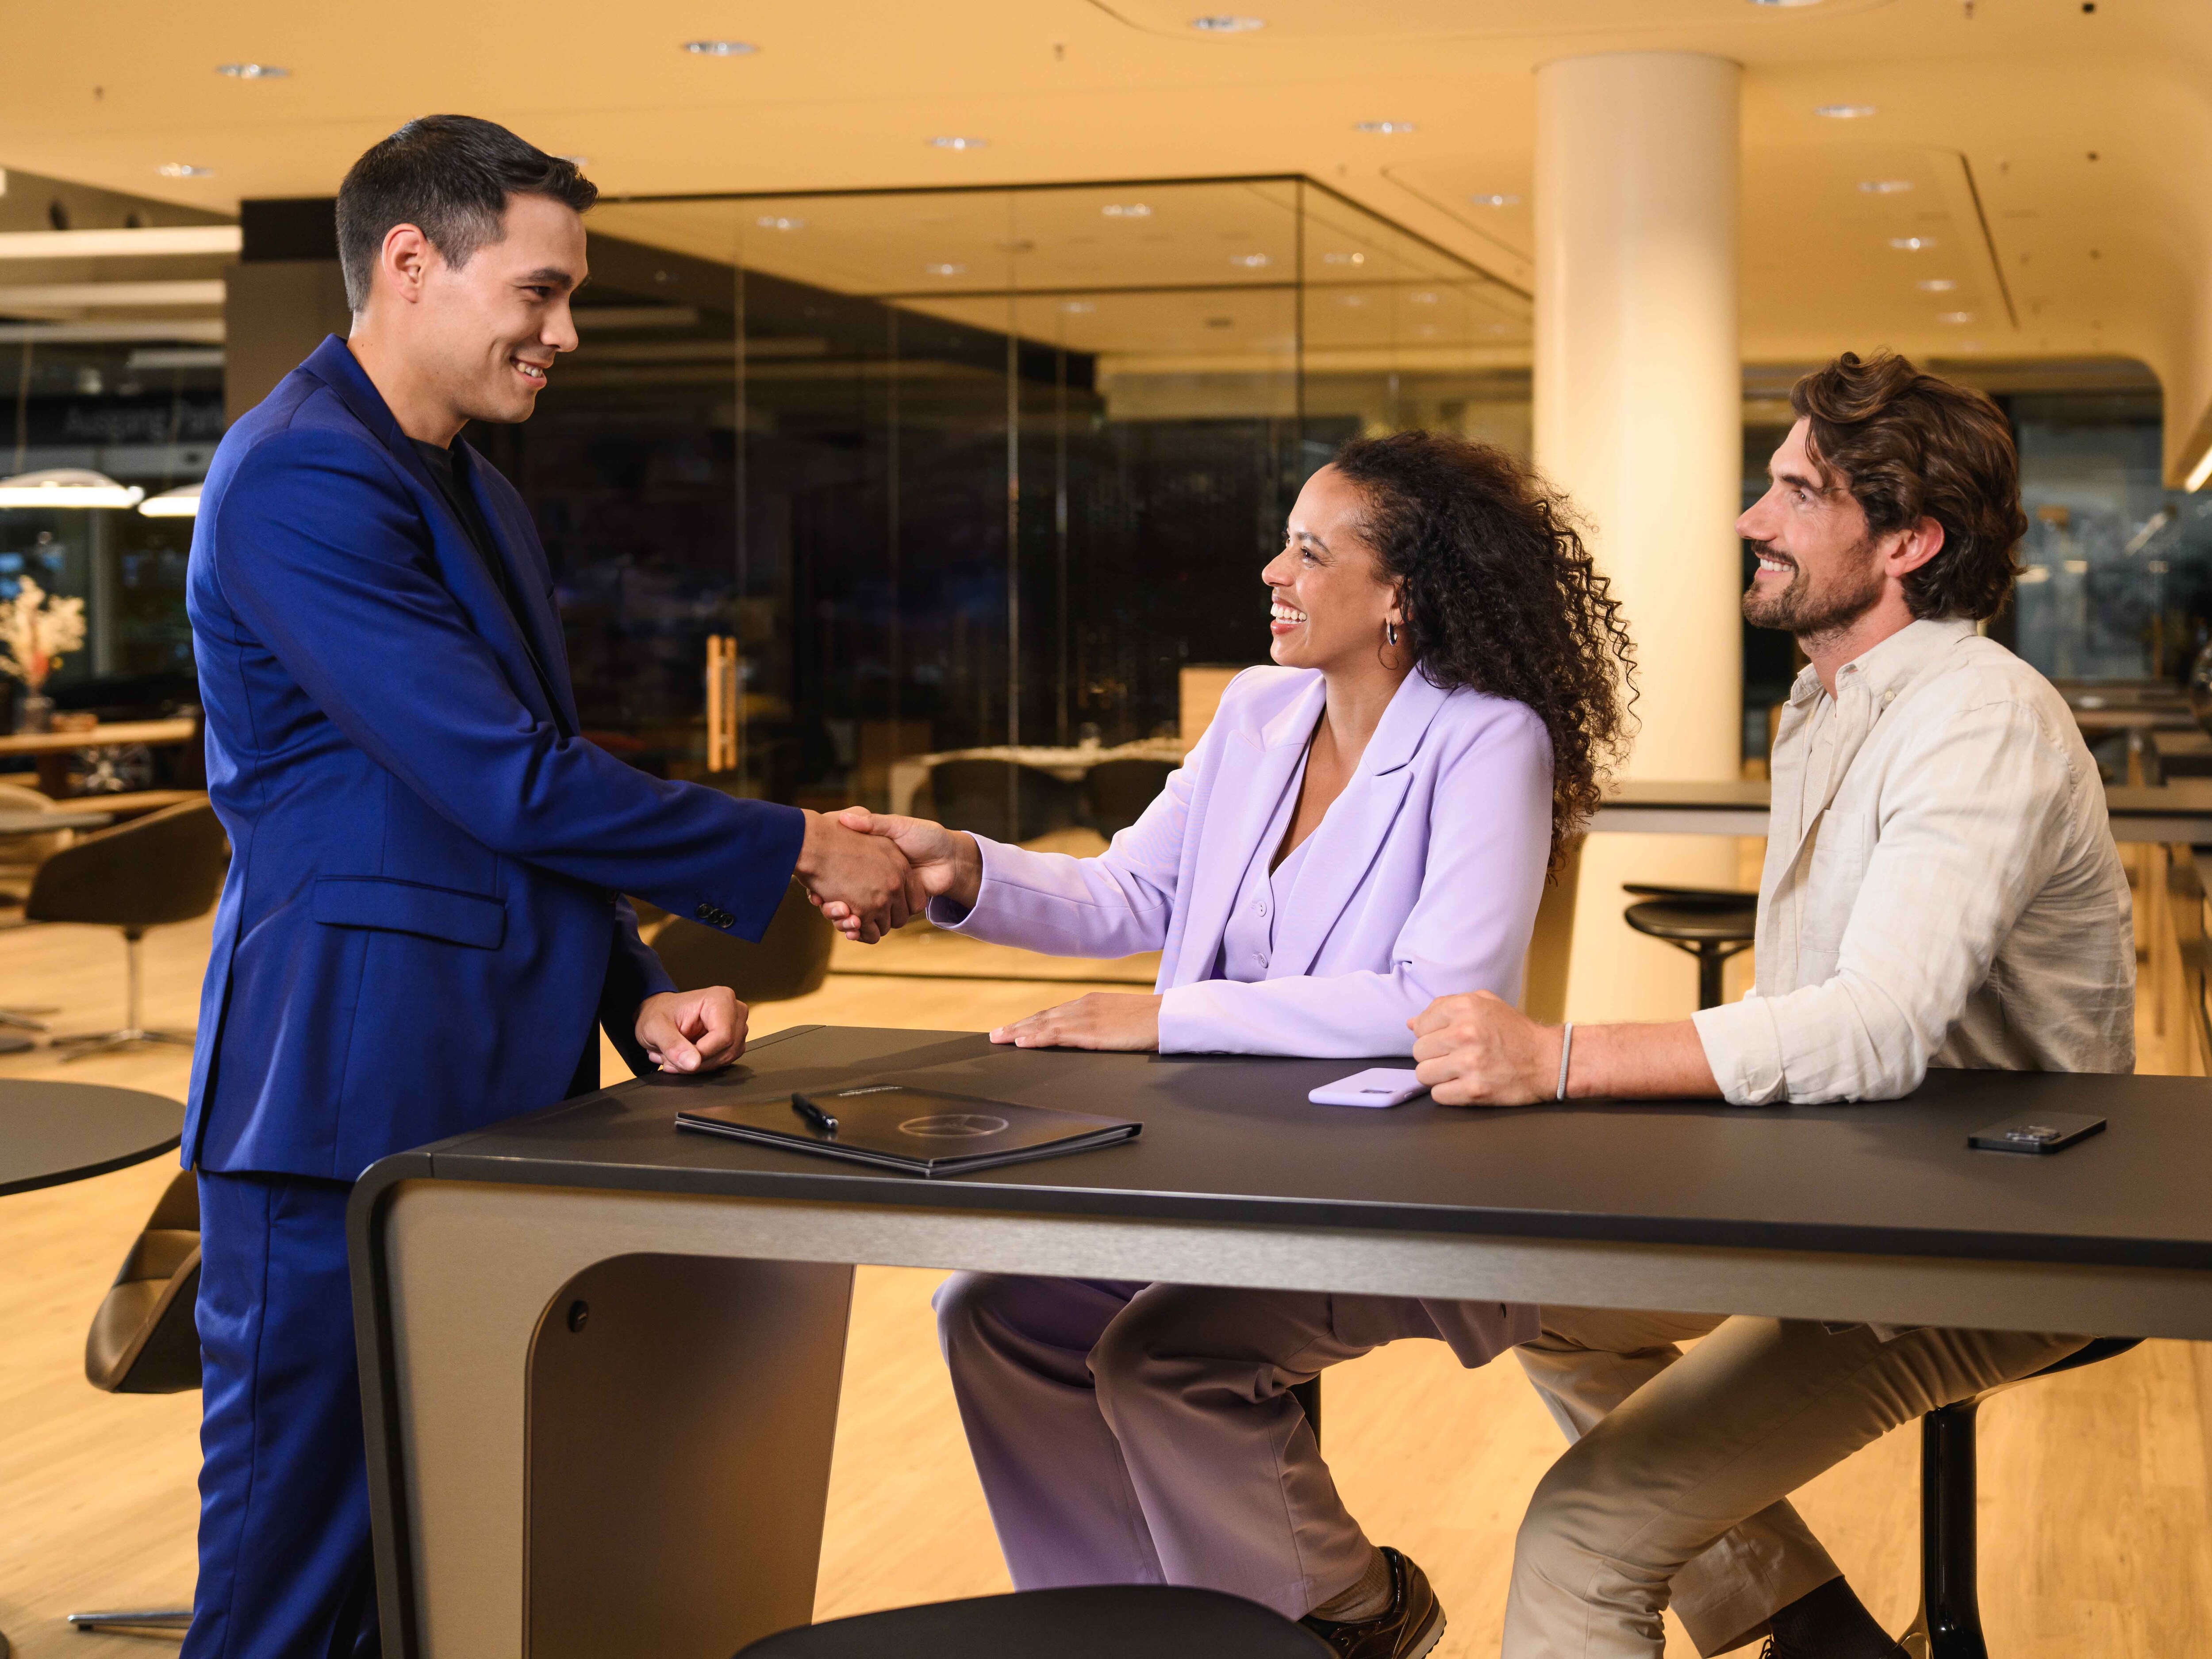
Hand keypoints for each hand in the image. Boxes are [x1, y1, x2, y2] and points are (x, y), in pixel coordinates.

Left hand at [636, 986, 748, 1073]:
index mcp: (719, 999)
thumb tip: (693, 1063)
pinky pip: (725, 1060)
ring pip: (727, 1057)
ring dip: (699, 1065)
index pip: (723, 1036)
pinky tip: (688, 1057)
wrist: (660, 1016)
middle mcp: (734, 1010)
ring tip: (678, 1056)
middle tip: (673, 1058)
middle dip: (698, 1062)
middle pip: (727, 1049)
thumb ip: (671, 1044)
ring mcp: (737, 1025)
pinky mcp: (734, 1039)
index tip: (679, 1057)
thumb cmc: (658, 1014)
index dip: (701, 1053)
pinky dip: (704, 1065)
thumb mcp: (655, 1027)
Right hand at [813, 808, 979, 939]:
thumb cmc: (925, 837)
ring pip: (855, 915)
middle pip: (844, 899)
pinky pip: (872, 925)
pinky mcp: (895, 911)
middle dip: (831, 906)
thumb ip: (872, 824)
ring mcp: (883, 898)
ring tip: (835, 913)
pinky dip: (859, 929)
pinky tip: (850, 926)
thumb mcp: (896, 826)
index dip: (826, 882)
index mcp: (872, 863)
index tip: (814, 883)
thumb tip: (846, 818)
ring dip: (842, 919)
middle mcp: (874, 882)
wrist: (951, 857)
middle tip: (819, 901)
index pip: (840, 875)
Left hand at [989, 993, 1161, 1050]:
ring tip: (999, 1039)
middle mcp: (1084, 1006)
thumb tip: (1092, 1037)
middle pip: (1043, 1017)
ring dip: (1019, 1032)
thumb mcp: (1121, 1020)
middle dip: (1018, 1026)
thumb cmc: (1152, 1022)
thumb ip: (1103, 1025)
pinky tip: (1022, 1042)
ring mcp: (1086, 1018)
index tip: (1014, 1028)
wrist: (1170, 1017)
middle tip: (995, 1035)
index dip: (1031, 1022)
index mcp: (1091, 1003)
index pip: (1054, 1014)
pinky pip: (1057, 1035)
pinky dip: (1037, 1037)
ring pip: (1044, 1024)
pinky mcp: (1091, 1032)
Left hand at [1409, 991, 1562, 1106]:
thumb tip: (1411, 1024)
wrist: (1550, 1060)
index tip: (1446, 1039)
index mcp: (1465, 1007)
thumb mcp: (1484, 1004)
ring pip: (1423, 1074)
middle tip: (1454, 1057)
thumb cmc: (1515, 1032)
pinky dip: (1448, 1093)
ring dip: (1437, 1076)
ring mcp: (1469, 1064)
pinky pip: (1438, 1095)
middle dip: (1433, 1055)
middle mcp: (1464, 1033)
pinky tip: (1464, 1085)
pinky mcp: (1474, 1090)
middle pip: (1418, 1051)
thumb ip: (1445, 1007)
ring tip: (1457, 1072)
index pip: (1420, 1025)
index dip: (1431, 1034)